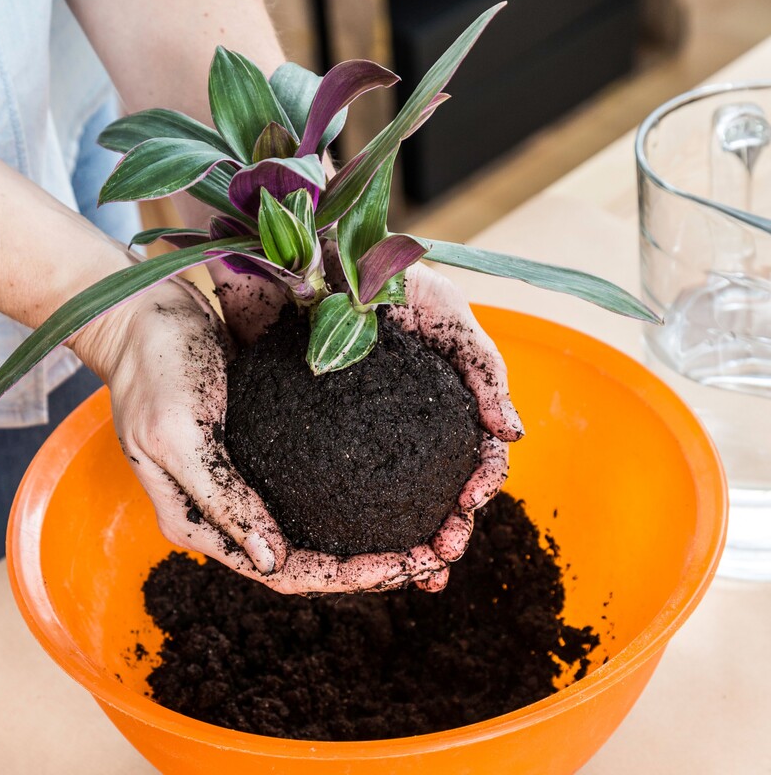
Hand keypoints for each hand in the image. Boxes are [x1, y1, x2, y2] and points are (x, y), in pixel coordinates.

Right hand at [72, 277, 446, 593]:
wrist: (145, 315)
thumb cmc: (153, 369)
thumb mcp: (179, 435)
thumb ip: (222, 499)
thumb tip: (271, 562)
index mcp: (201, 522)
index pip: (284, 571)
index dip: (347, 578)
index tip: (406, 568)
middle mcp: (229, 512)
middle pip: (308, 558)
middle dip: (371, 565)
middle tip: (433, 558)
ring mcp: (248, 480)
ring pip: (317, 528)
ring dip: (369, 538)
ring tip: (427, 533)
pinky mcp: (264, 448)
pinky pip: (315, 486)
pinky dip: (354, 496)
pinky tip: (394, 487)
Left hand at [211, 255, 521, 592]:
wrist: (307, 250)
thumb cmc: (386, 271)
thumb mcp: (446, 311)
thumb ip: (483, 368)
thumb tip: (513, 436)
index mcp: (443, 401)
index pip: (476, 453)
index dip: (482, 483)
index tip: (470, 503)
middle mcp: (407, 425)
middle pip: (437, 489)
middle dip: (449, 529)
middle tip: (442, 556)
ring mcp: (362, 435)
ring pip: (391, 501)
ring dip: (406, 543)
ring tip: (411, 570)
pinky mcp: (313, 435)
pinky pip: (333, 489)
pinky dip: (348, 525)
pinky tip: (350, 550)